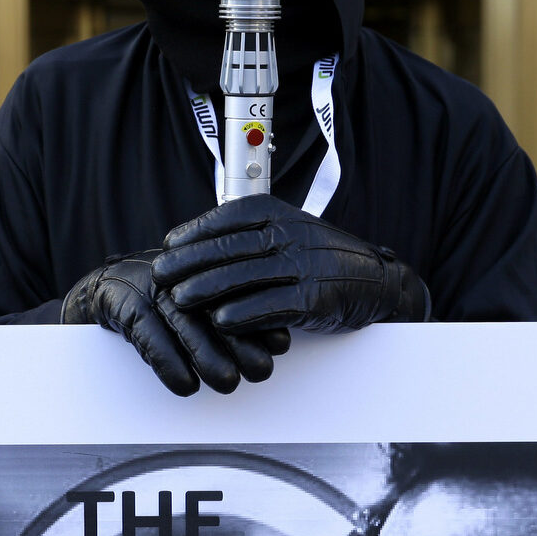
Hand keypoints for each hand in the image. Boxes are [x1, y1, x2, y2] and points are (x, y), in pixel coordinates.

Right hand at [61, 250, 289, 395]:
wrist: (105, 287)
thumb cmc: (162, 300)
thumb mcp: (198, 302)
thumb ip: (234, 316)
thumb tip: (280, 341)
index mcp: (204, 270)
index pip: (239, 293)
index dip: (261, 321)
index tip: (281, 346)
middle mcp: (182, 276)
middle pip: (214, 307)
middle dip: (241, 342)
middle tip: (260, 372)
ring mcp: (153, 288)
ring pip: (185, 323)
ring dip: (207, 356)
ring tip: (227, 383)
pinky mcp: (126, 303)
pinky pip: (148, 336)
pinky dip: (169, 363)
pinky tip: (185, 386)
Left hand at [151, 195, 430, 333]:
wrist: (377, 282)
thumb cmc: (323, 260)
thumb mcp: (290, 232)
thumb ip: (252, 233)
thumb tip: (197, 243)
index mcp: (282, 213)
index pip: (231, 216)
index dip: (196, 230)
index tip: (168, 243)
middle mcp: (293, 234)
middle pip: (232, 246)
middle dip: (190, 261)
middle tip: (160, 273)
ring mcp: (305, 265)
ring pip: (247, 276)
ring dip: (208, 288)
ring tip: (178, 299)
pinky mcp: (315, 298)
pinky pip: (273, 305)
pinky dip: (244, 314)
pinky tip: (220, 322)